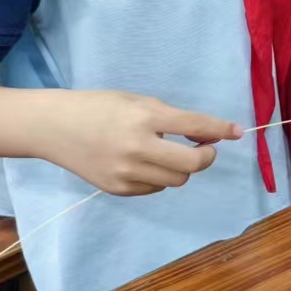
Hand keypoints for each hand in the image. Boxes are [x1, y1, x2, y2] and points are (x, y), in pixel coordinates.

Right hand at [37, 89, 241, 196]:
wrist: (54, 127)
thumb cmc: (99, 107)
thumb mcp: (136, 101)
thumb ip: (169, 117)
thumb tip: (203, 134)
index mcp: (144, 118)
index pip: (194, 126)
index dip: (220, 130)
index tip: (236, 132)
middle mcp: (137, 148)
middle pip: (192, 164)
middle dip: (206, 156)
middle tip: (204, 147)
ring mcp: (126, 173)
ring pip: (177, 179)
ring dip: (182, 167)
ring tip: (169, 152)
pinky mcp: (117, 189)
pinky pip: (155, 188)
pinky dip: (160, 177)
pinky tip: (147, 163)